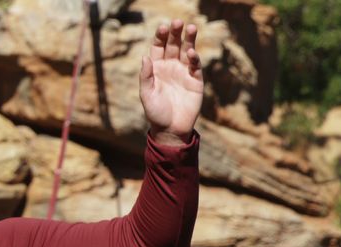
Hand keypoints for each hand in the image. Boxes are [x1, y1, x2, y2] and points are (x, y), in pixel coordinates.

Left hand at [140, 20, 203, 145]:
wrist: (171, 129)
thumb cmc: (155, 113)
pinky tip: (192, 52)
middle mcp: (170, 67)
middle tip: (177, 22)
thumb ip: (146, 76)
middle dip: (175, 33)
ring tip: (191, 27)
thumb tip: (145, 57)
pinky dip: (194, 58)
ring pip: (187, 51)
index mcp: (156, 68)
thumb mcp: (146, 95)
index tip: (162, 28)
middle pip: (173, 45)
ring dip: (189, 39)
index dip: (160, 37)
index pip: (158, 47)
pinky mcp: (195, 80)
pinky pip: (195, 66)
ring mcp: (183, 72)